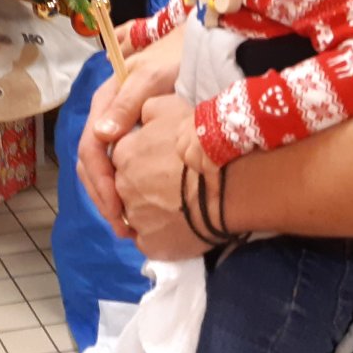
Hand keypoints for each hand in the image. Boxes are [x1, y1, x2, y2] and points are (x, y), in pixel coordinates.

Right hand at [74, 28, 186, 229]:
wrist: (200, 39)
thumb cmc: (177, 56)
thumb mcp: (154, 76)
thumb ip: (128, 103)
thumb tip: (102, 135)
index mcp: (105, 100)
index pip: (90, 149)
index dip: (101, 183)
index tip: (119, 211)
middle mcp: (106, 113)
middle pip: (90, 162)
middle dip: (102, 197)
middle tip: (123, 228)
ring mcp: (119, 122)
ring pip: (101, 166)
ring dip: (109, 196)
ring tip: (128, 224)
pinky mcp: (133, 130)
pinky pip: (117, 162)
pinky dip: (121, 186)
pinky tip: (136, 203)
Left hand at [112, 95, 209, 259]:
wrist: (230, 183)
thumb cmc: (201, 143)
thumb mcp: (169, 108)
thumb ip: (144, 110)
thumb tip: (137, 120)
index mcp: (123, 154)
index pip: (122, 158)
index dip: (142, 160)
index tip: (162, 163)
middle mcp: (122, 187)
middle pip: (125, 188)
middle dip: (142, 186)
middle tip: (170, 186)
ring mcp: (136, 218)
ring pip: (136, 216)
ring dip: (150, 212)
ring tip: (178, 207)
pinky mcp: (152, 245)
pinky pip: (149, 241)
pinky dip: (160, 236)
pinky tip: (179, 226)